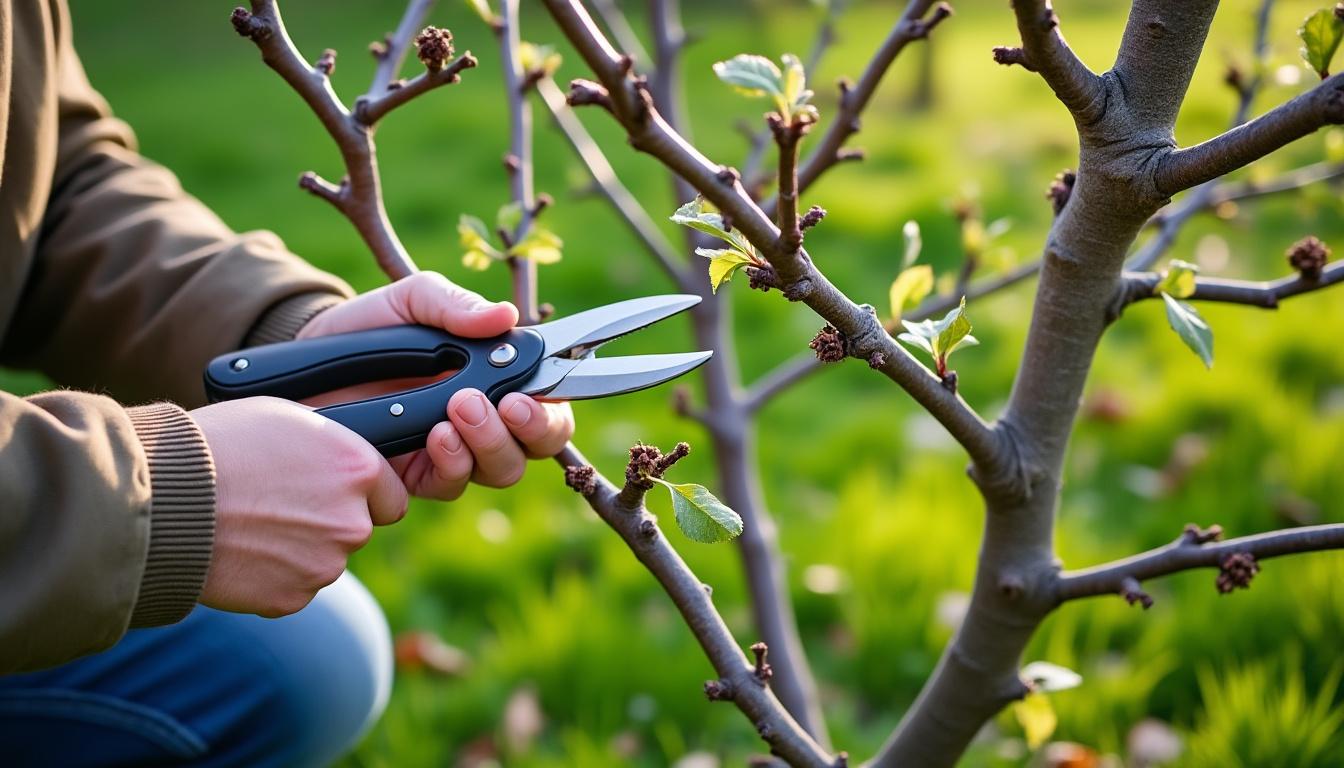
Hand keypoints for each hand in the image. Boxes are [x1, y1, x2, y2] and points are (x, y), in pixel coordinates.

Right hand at [191, 397, 405, 615]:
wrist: (165, 498)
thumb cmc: (220, 446)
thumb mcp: (287, 419)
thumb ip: (330, 446)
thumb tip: (339, 457)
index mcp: (358, 470)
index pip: (389, 498)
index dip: (362, 496)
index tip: (332, 493)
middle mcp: (352, 521)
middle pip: (355, 531)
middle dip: (326, 523)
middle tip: (277, 507)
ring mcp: (324, 564)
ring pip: (322, 561)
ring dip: (297, 550)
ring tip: (249, 525)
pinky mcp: (292, 597)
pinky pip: (291, 588)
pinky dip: (271, 576)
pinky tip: (240, 551)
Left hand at [295, 272, 573, 499]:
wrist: (311, 356)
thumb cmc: (372, 325)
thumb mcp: (411, 301)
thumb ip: (454, 305)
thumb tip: (504, 317)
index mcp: (498, 374)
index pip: (552, 400)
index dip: (556, 403)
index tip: (536, 389)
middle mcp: (487, 419)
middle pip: (539, 445)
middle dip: (533, 428)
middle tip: (505, 403)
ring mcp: (456, 451)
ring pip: (503, 469)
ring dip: (489, 442)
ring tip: (457, 410)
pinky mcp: (418, 476)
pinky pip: (453, 484)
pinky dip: (452, 462)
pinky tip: (434, 436)